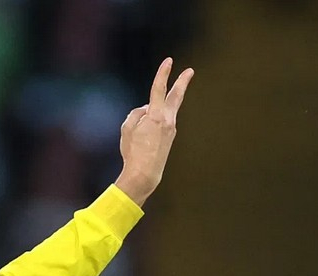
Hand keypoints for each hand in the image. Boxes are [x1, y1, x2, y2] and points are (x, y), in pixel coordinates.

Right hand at [114, 57, 194, 206]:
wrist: (145, 173)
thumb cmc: (133, 151)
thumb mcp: (127, 128)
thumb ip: (137, 113)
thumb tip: (147, 110)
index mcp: (156, 115)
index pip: (159, 89)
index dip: (163, 74)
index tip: (169, 60)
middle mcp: (168, 120)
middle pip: (176, 96)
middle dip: (182, 82)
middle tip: (190, 71)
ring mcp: (171, 128)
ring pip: (161, 114)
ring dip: (150, 119)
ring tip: (138, 138)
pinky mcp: (170, 136)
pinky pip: (158, 125)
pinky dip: (150, 128)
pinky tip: (143, 142)